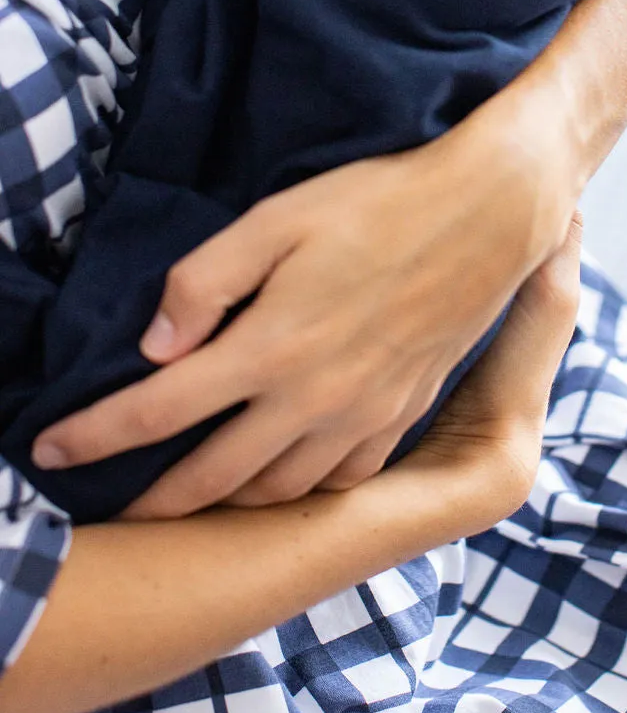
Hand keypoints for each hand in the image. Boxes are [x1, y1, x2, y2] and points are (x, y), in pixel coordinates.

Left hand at [33, 101, 576, 518]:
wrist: (490, 213)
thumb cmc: (379, 201)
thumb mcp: (278, 218)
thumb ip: (204, 282)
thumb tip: (154, 346)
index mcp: (269, 347)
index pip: (155, 412)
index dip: (91, 438)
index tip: (50, 452)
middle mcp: (311, 399)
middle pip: (208, 477)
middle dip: (148, 503)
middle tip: (112, 511)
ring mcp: (361, 416)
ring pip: (274, 491)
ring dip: (221, 506)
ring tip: (190, 498)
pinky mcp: (401, 415)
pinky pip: (337, 480)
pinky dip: (297, 493)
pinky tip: (282, 477)